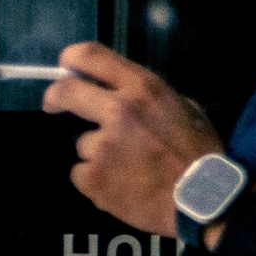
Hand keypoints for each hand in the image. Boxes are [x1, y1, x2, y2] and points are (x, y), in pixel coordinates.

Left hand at [43, 41, 225, 239]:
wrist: (202, 199)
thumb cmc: (199, 153)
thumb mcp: (184, 109)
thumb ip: (148, 99)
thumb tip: (120, 94)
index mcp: (143, 89)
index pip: (92, 56)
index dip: (71, 60)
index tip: (65, 70)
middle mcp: (118, 111)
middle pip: (66, 92)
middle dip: (54, 98)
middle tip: (53, 106)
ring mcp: (102, 145)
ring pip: (83, 144)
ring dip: (98, 154)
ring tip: (129, 169)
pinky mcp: (91, 176)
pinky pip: (82, 173)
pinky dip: (96, 179)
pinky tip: (122, 186)